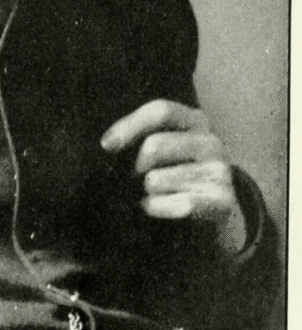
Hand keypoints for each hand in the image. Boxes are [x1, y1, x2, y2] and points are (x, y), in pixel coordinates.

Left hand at [100, 99, 245, 251]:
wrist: (218, 219)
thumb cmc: (178, 178)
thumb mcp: (166, 149)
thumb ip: (144, 137)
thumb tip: (108, 144)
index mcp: (195, 121)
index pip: (160, 111)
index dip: (129, 125)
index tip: (106, 145)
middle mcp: (211, 142)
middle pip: (154, 146)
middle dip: (135, 167)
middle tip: (136, 180)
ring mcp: (220, 171)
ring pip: (156, 179)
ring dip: (146, 192)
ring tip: (154, 196)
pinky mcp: (222, 201)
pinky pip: (174, 204)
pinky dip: (157, 209)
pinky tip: (159, 209)